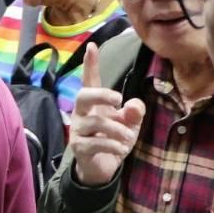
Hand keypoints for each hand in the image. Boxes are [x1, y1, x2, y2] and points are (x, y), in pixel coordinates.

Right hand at [68, 42, 145, 187]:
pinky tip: (121, 148)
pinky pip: (96, 142)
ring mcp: (78, 130)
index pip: (90, 80)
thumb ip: (134, 112)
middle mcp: (82, 113)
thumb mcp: (130, 124)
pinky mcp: (79, 147)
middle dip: (101, 94)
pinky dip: (113, 145)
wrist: (103, 167)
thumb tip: (133, 104)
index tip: (92, 45)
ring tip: (128, 137)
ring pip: (96, 122)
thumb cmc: (114, 138)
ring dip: (117, 129)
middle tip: (118, 99)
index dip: (90, 63)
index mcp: (95, 103)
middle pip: (83, 95)